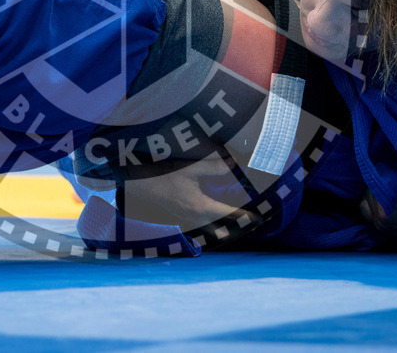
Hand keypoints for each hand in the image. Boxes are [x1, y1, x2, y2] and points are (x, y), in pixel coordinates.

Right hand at [119, 154, 260, 233]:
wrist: (138, 181)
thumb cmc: (163, 173)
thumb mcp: (190, 166)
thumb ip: (214, 166)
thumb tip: (235, 164)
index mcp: (200, 206)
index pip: (229, 215)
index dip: (245, 218)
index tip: (259, 219)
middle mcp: (194, 218)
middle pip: (222, 230)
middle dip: (237, 229)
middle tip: (251, 224)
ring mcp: (185, 219)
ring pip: (210, 231)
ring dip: (224, 230)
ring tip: (237, 226)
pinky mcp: (179, 217)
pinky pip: (199, 227)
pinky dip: (211, 227)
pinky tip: (214, 222)